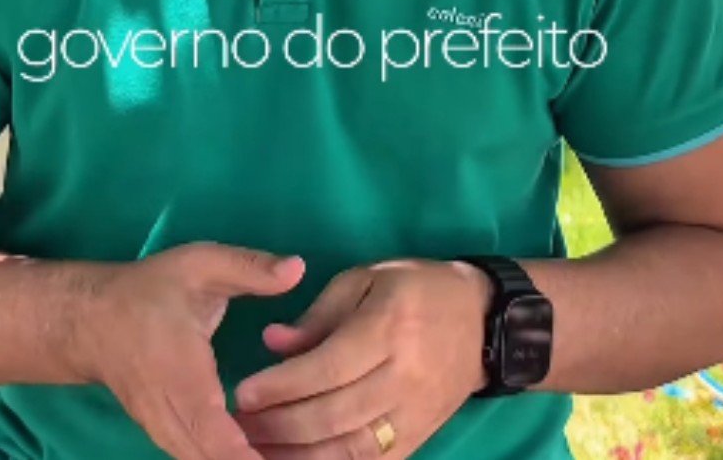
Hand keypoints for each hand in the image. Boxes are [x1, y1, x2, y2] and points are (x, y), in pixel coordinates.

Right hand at [70, 242, 305, 459]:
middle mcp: (171, 416)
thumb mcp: (200, 264)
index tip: (289, 455)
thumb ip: (249, 267)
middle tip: (308, 454)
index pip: (217, 437)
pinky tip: (263, 452)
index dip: (251, 458)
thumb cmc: (148, 291)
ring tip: (292, 452)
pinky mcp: (165, 437)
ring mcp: (164, 432)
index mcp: (182, 377)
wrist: (91, 320)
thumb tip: (299, 268)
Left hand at [231, 260, 491, 459]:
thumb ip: (318, 315)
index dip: (283, 384)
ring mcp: (415, 414)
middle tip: (241, 426)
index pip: (328, 366)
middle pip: (334, 413)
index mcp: (389, 326)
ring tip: (259, 451)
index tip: (243, 393)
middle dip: (280, 425)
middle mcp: (404, 375)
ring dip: (299, 456)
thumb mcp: (365, 280)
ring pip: (350, 449)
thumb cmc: (414, 288)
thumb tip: (272, 343)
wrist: (480, 321)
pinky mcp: (419, 438)